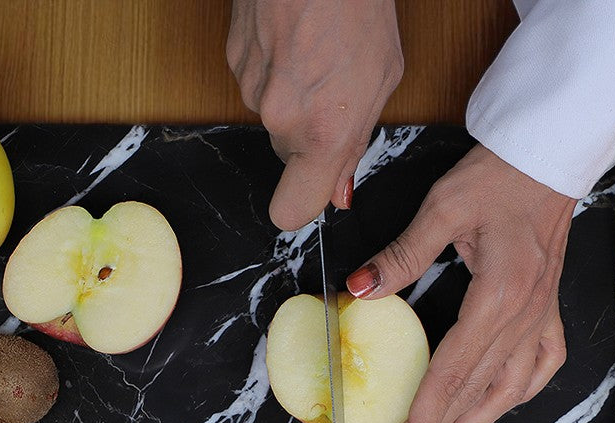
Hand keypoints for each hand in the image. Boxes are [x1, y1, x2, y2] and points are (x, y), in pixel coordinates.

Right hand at [226, 0, 402, 230]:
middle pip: (287, 158)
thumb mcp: (381, 82)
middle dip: (308, 137)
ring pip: (272, 119)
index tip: (313, 194)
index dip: (302, 205)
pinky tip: (295, 39)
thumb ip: (355, 144)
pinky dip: (274, 69)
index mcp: (323, 132)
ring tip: (317, 55)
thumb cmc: (358, 4)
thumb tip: (338, 193)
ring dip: (293, 98)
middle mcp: (280, 118)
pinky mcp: (233, 60)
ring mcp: (251, 88)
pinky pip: (256, 85)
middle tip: (333, 93)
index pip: (293, 210)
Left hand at [345, 144, 576, 422]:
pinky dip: (518, 395)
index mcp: (496, 298)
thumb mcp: (442, 208)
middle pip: (475, 395)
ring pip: (511, 392)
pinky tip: (498, 406)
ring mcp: (541, 317)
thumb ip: (401, 256)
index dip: (416, 420)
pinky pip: (541, 368)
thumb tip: (358, 292)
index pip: (449, 377)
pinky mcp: (549, 310)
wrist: (549, 154)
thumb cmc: (497, 175)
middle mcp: (524, 317)